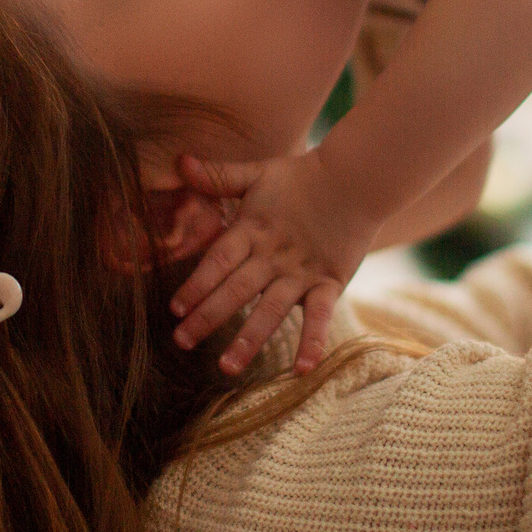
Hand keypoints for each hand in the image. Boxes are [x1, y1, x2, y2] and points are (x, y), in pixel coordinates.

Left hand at [169, 150, 382, 374]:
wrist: (357, 178)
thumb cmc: (302, 178)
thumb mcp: (257, 173)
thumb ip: (218, 176)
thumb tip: (180, 161)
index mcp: (251, 230)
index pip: (217, 261)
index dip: (196, 284)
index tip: (174, 309)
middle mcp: (272, 256)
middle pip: (236, 290)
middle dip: (207, 317)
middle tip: (181, 342)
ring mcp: (301, 272)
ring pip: (270, 310)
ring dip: (248, 339)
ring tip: (227, 367)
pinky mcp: (329, 282)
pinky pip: (320, 316)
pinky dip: (312, 342)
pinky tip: (301, 370)